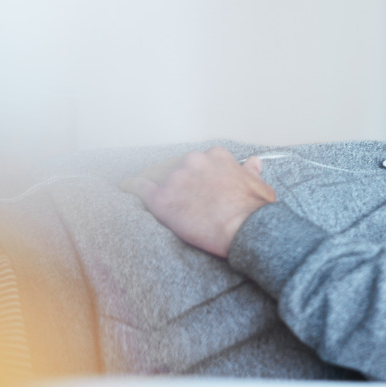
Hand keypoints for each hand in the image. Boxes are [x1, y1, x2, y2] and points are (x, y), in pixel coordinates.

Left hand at [121, 147, 275, 257]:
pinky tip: (125, 187)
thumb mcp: (260, 186)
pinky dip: (131, 186)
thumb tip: (252, 163)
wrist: (245, 229)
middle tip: (182, 195)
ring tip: (154, 193)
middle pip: (178, 167)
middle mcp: (194, 161)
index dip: (197, 174)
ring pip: (159, 176)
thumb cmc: (255, 211)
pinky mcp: (162, 199)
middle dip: (178, 179)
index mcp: (216, 157)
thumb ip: (251, 172)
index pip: (200, 161)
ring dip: (158, 184)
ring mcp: (176, 178)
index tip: (197, 183)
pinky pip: (140, 188)